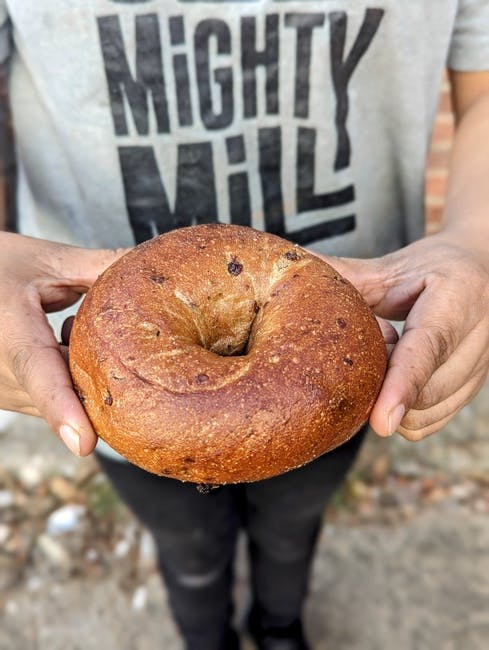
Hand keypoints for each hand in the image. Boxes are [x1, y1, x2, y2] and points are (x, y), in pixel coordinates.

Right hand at [0, 233, 127, 454]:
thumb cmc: (2, 266)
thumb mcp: (49, 259)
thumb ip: (101, 266)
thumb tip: (154, 266)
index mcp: (9, 330)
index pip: (38, 373)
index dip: (63, 408)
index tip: (84, 443)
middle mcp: (0, 372)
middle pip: (68, 394)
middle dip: (104, 375)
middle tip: (108, 333)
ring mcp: (3, 391)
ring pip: (65, 402)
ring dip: (87, 376)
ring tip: (73, 329)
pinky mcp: (9, 398)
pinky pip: (54, 401)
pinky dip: (72, 379)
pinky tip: (65, 343)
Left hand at [326, 232, 488, 440]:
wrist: (482, 272)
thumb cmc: (433, 268)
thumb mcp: (392, 267)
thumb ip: (347, 276)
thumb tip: (296, 268)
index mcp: (457, 297)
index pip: (428, 348)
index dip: (402, 385)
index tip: (379, 422)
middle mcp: (480, 335)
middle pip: (427, 390)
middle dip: (383, 385)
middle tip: (367, 350)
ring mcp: (481, 367)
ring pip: (429, 413)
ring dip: (394, 400)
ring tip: (386, 358)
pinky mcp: (474, 388)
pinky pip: (432, 422)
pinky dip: (405, 412)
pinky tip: (396, 381)